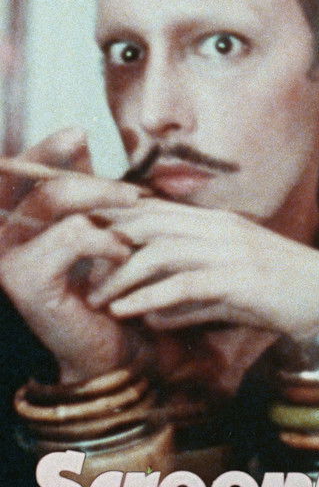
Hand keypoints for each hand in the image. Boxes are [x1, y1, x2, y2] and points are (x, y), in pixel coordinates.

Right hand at [0, 130, 150, 381]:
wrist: (113, 350)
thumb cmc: (106, 285)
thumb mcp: (93, 226)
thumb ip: (78, 187)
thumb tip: (77, 136)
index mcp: (9, 221)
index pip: (14, 168)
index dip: (43, 148)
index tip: (79, 136)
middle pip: (34, 177)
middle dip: (87, 173)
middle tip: (133, 189)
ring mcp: (6, 258)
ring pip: (55, 199)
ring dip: (105, 200)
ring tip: (137, 220)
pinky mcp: (25, 280)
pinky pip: (73, 234)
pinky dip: (107, 239)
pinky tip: (123, 255)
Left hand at [87, 200, 318, 337]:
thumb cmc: (280, 295)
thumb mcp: (227, 293)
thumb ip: (189, 299)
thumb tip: (151, 314)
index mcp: (215, 223)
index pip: (153, 212)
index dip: (114, 223)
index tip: (84, 245)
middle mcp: (218, 228)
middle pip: (148, 222)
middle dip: (108, 243)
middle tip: (78, 267)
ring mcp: (230, 249)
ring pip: (160, 251)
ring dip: (122, 275)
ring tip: (96, 297)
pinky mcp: (240, 277)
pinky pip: (184, 282)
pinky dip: (149, 297)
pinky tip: (126, 311)